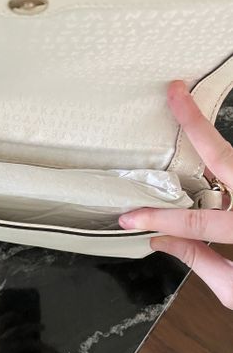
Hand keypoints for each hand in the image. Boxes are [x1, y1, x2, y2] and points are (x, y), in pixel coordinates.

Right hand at [119, 80, 232, 309]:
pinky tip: (203, 151)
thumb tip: (160, 240)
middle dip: (196, 123)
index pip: (196, 221)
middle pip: (225, 156)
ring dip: (208, 137)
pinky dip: (222, 161)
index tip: (129, 217)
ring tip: (184, 107)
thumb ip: (200, 260)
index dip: (158, 219)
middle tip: (176, 91)